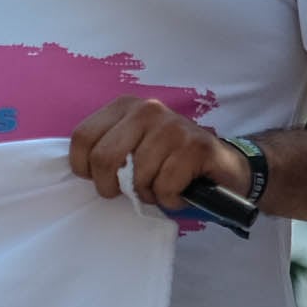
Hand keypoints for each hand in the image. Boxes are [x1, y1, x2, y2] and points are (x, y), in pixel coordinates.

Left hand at [66, 95, 252, 214]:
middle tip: (132, 192)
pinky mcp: (195, 145)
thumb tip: (83, 169)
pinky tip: (182, 189)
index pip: (83, 137)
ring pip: (137, 175)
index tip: (102, 179)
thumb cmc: (169, 163)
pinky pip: (165, 186)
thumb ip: (107, 151)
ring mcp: (173, 125)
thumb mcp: (132, 149)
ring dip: (149, 194)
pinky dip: (171, 199)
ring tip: (163, 186)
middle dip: (113, 187)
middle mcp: (147, 109)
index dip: (85, 168)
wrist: (223, 169)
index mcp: (125, 106)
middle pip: (104, 158)